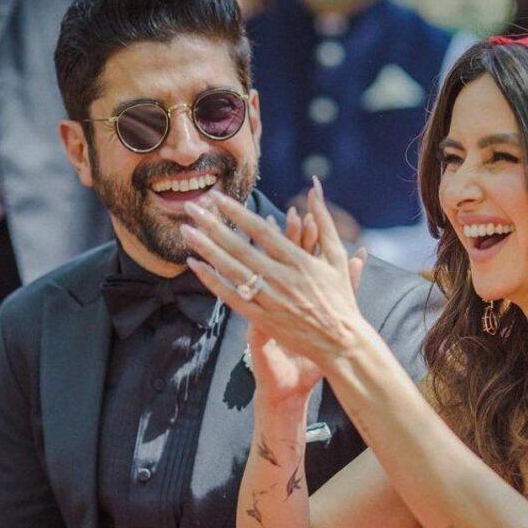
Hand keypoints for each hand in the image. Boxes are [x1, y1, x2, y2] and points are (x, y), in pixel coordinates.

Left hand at [182, 178, 370, 369]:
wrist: (341, 343)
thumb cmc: (341, 297)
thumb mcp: (337, 255)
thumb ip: (323, 219)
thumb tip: (314, 184)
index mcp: (299, 261)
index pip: (260, 231)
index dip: (236, 212)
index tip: (216, 197)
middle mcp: (282, 279)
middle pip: (239, 248)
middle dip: (212, 225)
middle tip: (191, 207)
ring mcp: (270, 300)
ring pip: (231, 271)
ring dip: (206, 249)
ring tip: (186, 230)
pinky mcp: (262, 320)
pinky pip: (231, 298)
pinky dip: (212, 281)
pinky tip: (194, 265)